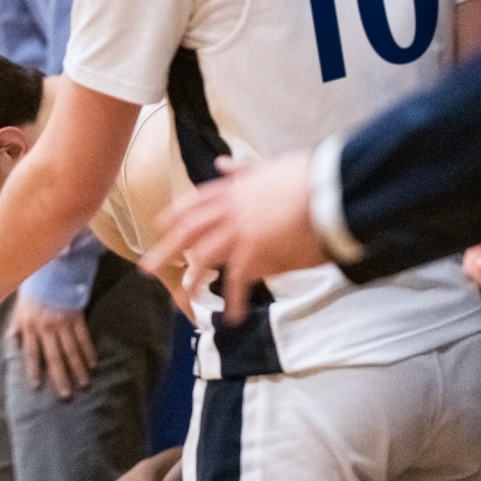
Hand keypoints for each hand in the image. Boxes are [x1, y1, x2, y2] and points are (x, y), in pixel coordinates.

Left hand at [7, 295, 95, 398]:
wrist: (52, 267)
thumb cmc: (33, 285)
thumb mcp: (20, 304)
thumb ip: (17, 324)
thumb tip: (12, 340)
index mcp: (30, 325)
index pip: (32, 353)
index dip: (34, 370)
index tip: (37, 387)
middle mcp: (46, 327)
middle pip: (54, 357)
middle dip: (60, 376)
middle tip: (66, 394)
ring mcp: (63, 322)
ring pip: (71, 350)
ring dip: (77, 368)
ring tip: (83, 383)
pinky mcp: (77, 316)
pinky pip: (84, 337)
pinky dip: (88, 351)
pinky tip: (93, 364)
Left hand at [145, 154, 322, 322]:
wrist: (332, 190)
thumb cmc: (309, 177)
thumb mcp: (271, 166)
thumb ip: (243, 169)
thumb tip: (222, 163)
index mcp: (233, 189)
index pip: (195, 203)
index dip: (175, 215)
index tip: (160, 226)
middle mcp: (230, 210)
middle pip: (188, 232)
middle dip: (166, 250)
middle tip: (148, 268)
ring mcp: (240, 232)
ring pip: (204, 258)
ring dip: (191, 280)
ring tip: (182, 299)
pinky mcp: (256, 252)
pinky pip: (237, 281)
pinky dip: (233, 300)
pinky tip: (230, 316)